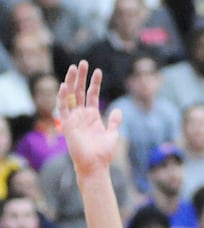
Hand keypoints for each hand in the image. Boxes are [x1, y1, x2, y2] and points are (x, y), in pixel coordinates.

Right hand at [59, 62, 121, 178]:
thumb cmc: (103, 153)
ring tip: (74, 67)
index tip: (98, 71)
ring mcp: (74, 118)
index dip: (94, 83)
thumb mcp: (113, 134)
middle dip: (81, 77)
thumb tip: (118, 109)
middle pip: (79, 91)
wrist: (95, 165)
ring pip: (70, 96)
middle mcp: (81, 115)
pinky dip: (63, 97)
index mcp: (92, 116)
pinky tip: (65, 85)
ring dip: (71, 82)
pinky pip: (63, 108)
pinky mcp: (67, 124)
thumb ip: (115, 121)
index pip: (91, 95)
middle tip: (82, 62)